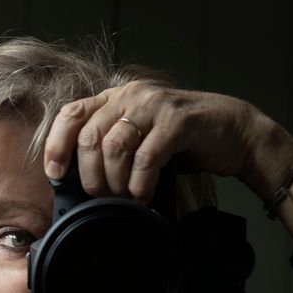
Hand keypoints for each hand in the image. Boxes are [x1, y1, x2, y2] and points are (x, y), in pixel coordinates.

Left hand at [44, 82, 292, 203]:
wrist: (236, 133)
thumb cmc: (186, 142)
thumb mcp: (143, 140)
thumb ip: (115, 149)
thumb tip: (83, 182)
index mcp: (117, 98)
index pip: (72, 114)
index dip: (56, 145)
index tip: (55, 175)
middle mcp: (132, 96)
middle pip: (90, 136)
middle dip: (91, 175)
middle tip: (103, 197)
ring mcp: (155, 106)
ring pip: (114, 145)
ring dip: (116, 181)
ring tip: (126, 197)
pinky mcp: (178, 121)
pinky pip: (147, 156)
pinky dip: (141, 182)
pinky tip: (146, 194)